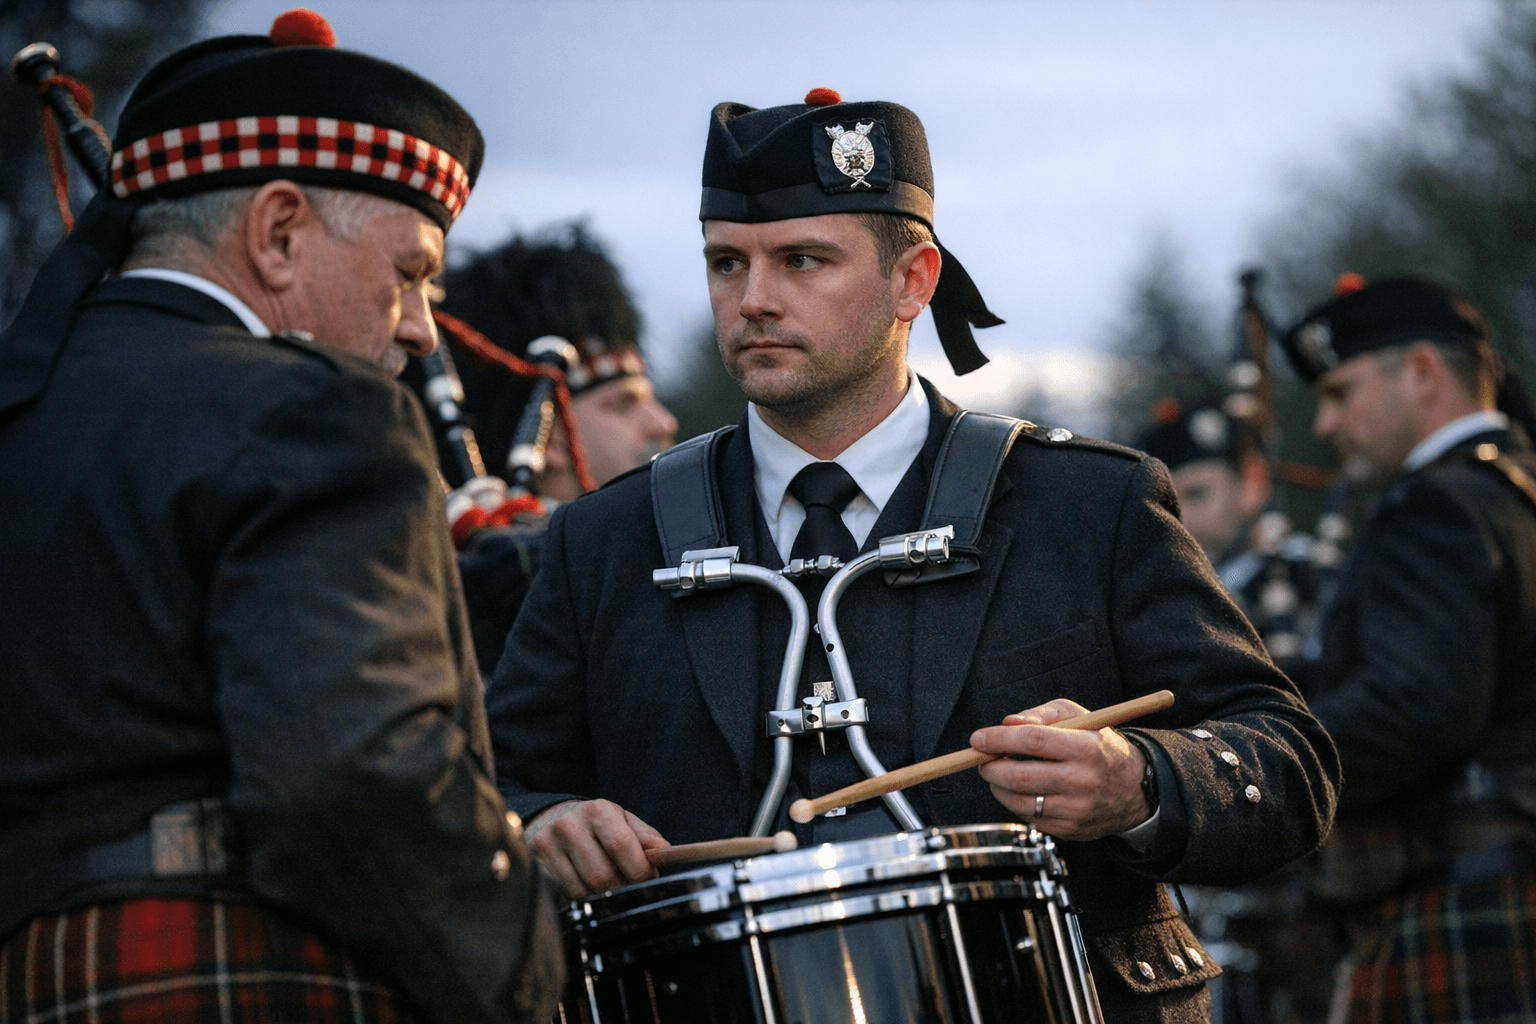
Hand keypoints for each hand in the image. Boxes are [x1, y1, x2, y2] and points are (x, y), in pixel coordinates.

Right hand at [523, 799, 669, 897]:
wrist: (552, 819)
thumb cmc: (597, 825)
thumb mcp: (623, 821)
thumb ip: (645, 837)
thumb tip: (665, 851)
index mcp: (597, 811)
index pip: (622, 847)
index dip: (640, 870)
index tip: (648, 877)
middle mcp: (568, 826)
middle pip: (603, 877)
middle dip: (621, 887)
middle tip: (627, 882)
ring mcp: (547, 846)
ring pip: (583, 892)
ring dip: (600, 894)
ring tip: (603, 880)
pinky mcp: (534, 865)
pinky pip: (564, 897)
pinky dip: (580, 897)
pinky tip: (582, 882)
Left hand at [970, 698, 1151, 841]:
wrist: (1136, 788)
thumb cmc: (1099, 746)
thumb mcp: (1079, 717)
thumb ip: (1041, 715)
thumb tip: (1007, 722)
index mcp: (1086, 748)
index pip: (1032, 741)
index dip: (998, 740)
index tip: (978, 738)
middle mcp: (1083, 781)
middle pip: (1020, 776)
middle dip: (990, 767)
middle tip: (982, 759)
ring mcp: (1077, 810)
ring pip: (1019, 802)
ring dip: (998, 787)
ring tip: (997, 774)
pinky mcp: (1071, 830)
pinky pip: (1030, 819)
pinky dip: (1016, 804)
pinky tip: (1020, 791)